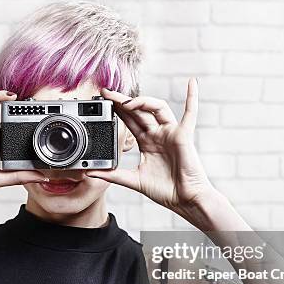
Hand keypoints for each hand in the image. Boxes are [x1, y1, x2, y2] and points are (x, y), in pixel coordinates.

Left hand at [88, 78, 215, 220]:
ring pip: (157, 108)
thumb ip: (113, 176)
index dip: (118, 110)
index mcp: (147, 143)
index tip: (103, 101)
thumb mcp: (133, 181)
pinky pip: (190, 114)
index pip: (130, 121)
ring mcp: (171, 133)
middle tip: (107, 93)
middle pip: (139, 111)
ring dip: (142, 102)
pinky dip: (192, 97)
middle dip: (123, 101)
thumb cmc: (165, 191)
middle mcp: (158, 134)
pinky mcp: (184, 136)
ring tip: (126, 103)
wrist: (184, 200)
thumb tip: (91, 173)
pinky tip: (192, 83)